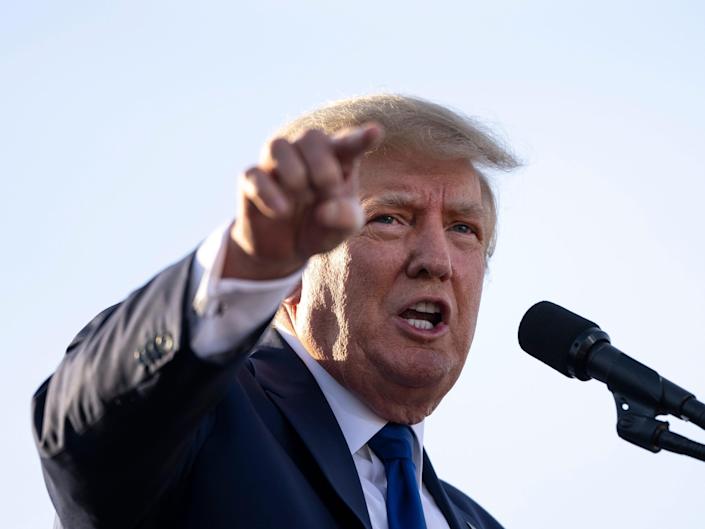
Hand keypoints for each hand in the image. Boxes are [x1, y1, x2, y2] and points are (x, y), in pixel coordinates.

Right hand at [223, 123, 382, 279]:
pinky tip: (282, 212)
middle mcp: (305, 154)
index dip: (360, 138)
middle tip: (327, 192)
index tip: (376, 132)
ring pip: (279, 145)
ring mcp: (276, 164)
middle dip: (322, 166)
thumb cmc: (322, 227)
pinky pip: (255, 175)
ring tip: (303, 198)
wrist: (286, 249)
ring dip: (295, 174)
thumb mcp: (342, 230)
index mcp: (336, 159)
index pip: (348, 143)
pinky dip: (270, 194)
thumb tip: (326, 210)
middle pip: (311, 136)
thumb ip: (345, 220)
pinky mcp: (251, 180)